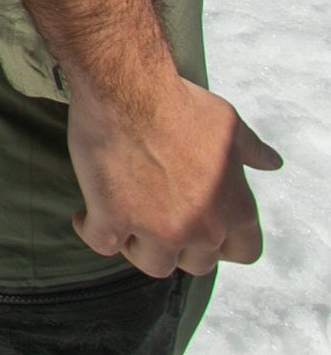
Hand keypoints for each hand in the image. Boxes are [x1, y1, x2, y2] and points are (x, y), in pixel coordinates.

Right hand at [65, 74, 274, 278]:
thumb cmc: (180, 104)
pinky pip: (101, 243)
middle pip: (195, 264)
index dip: (223, 244)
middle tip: (159, 218)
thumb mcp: (230, 125)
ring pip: (151, 263)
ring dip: (137, 244)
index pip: (244, 252)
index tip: (203, 228)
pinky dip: (90, 229)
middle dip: (178, 245)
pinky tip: (85, 214)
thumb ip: (252, 150)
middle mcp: (200, 228)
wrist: (129, 91)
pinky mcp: (113, 219)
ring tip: (124, 220)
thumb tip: (271, 162)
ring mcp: (156, 228)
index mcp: (234, 208)